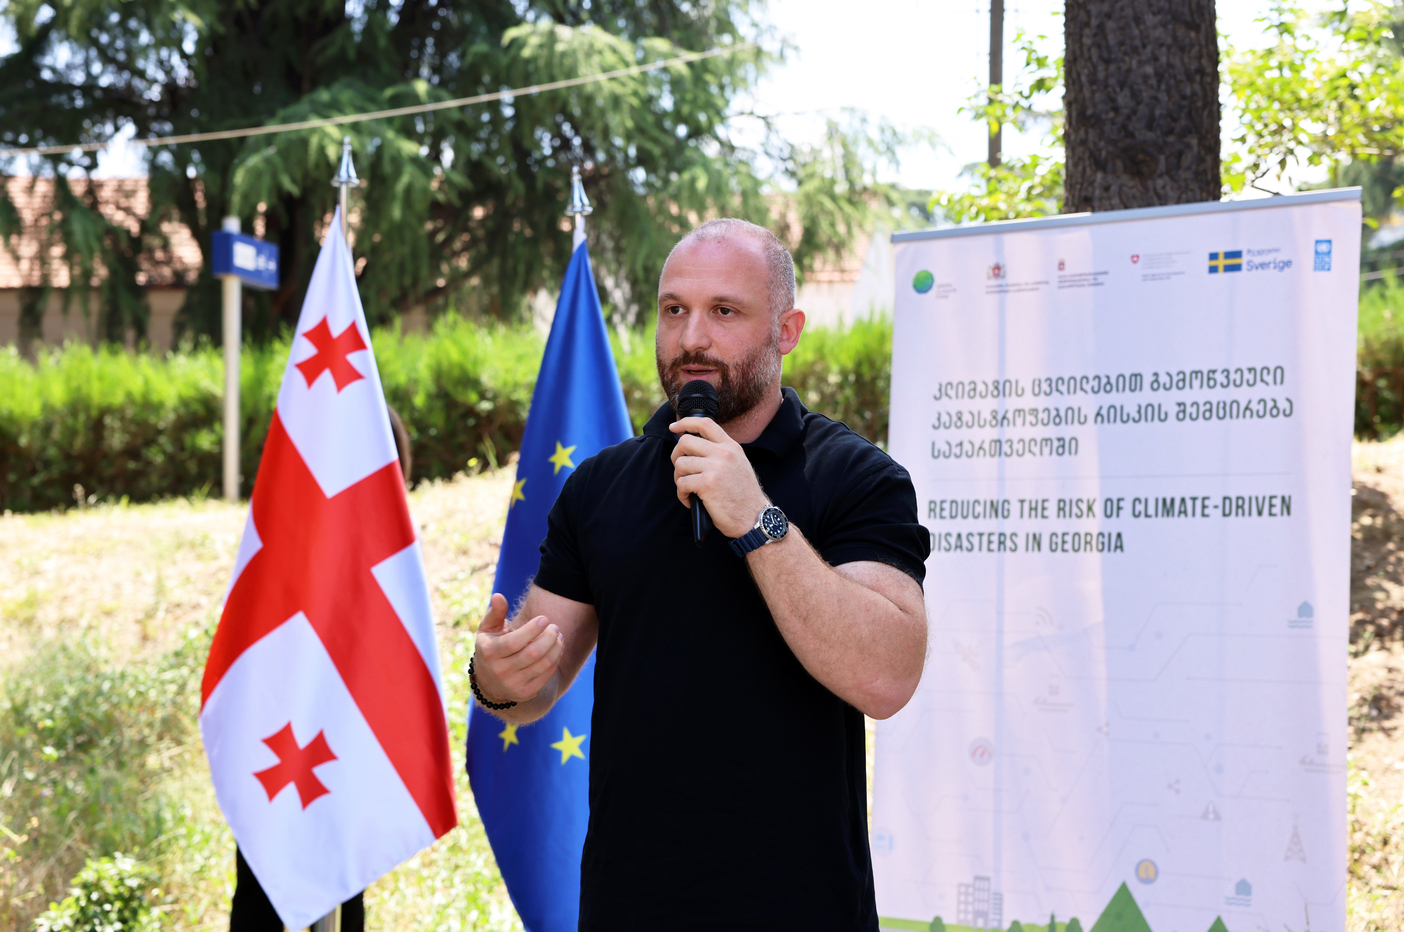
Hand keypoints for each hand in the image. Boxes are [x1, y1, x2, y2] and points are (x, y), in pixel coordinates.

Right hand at [473, 593, 563, 703]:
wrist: (489, 682)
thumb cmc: (492, 647)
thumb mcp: (488, 630)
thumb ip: (495, 613)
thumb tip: (498, 596)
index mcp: (489, 653)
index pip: (514, 642)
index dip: (532, 629)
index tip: (544, 619)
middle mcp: (500, 671)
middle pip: (532, 653)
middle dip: (549, 637)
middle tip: (555, 627)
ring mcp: (513, 685)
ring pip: (543, 664)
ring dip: (556, 648)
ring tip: (558, 636)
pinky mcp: (526, 693)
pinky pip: (546, 675)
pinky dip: (555, 660)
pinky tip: (557, 649)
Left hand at [669, 416, 769, 537]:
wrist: (754, 518)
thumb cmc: (744, 496)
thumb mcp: (738, 465)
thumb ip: (721, 453)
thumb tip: (693, 448)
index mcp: (731, 447)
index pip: (705, 424)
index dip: (685, 423)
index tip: (674, 427)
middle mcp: (724, 453)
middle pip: (685, 442)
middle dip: (676, 456)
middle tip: (681, 471)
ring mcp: (715, 467)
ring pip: (680, 464)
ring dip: (678, 478)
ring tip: (687, 489)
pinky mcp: (707, 484)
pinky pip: (681, 483)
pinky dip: (681, 494)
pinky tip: (690, 501)